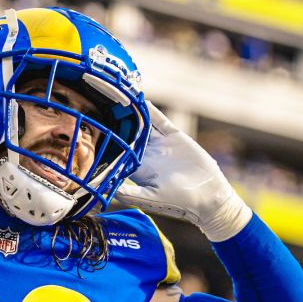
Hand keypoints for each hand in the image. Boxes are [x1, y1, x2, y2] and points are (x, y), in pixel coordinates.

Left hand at [115, 102, 251, 241]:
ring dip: (133, 115)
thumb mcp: (151, 199)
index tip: (95, 131)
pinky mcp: (174, 137)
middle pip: (128, 136)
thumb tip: (108, 191)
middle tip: (101, 108)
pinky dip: (152, 112)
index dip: (108, 143)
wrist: (207, 195)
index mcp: (137, 169)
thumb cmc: (178, 201)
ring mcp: (160, 145)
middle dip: (117, 124)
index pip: (119, 152)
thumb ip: (129, 194)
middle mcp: (146, 155)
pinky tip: (142, 102)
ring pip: (143, 126)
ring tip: (120, 100)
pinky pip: (160, 122)